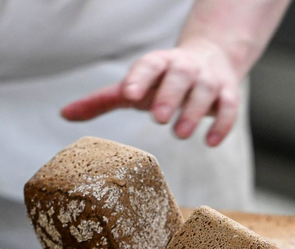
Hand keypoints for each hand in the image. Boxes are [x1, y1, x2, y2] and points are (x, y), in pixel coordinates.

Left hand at [61, 39, 240, 146]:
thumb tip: (64, 115)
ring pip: (205, 92)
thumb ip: (102, 101)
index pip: (149, 65)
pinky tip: (210, 142)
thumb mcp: (134, 87)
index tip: (129, 94)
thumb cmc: (163, 81)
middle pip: (179, 76)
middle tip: (159, 118)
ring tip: (180, 133)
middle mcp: (185, 68)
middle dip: (170, 95)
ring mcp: (208, 80)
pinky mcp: (228, 93)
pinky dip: (222, 124)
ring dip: (194, 112)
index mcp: (159, 63)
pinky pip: (230, 107)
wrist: (211, 60)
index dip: (140, 78)